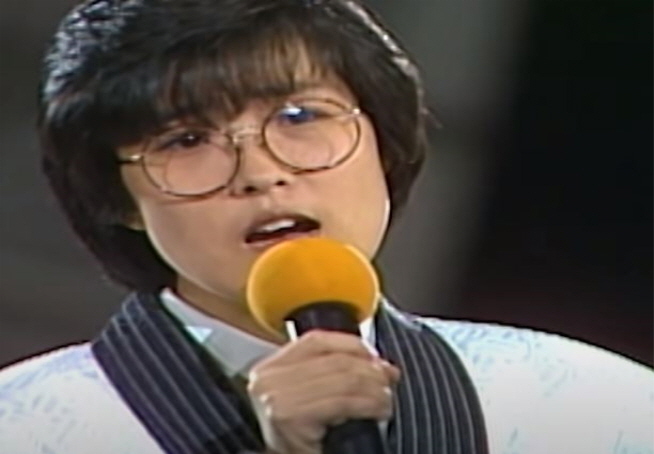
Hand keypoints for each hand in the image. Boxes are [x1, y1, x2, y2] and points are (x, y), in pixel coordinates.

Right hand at [247, 330, 399, 453]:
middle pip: (335, 359)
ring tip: (386, 400)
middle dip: (371, 368)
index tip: (376, 357)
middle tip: (390, 379)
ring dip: (375, 389)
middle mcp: (268, 379)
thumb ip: (328, 375)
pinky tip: (379, 411)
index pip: (317, 341)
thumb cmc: (295, 442)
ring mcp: (278, 397)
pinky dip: (369, 404)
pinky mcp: (291, 417)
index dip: (353, 345)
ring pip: (344, 379)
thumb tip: (378, 363)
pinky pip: (343, 401)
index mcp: (269, 368)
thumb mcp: (305, 400)